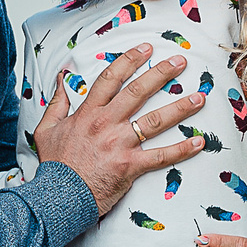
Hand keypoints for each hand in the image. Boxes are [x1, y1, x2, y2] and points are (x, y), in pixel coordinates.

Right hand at [32, 46, 206, 215]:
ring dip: (180, 107)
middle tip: (180, 62)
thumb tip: (61, 78)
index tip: (146, 49)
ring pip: (156, 120)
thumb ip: (57, 102)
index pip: (111, 78)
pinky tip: (198, 142)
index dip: (130, 60)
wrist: (59, 197)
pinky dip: (182, 149)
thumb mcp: (47, 129)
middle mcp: (106, 124)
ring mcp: (120, 144)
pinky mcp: (130, 166)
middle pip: (138, 92)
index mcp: (88, 113)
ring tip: (199, 97)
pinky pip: (161, 156)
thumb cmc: (56, 166)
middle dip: (161, 74)